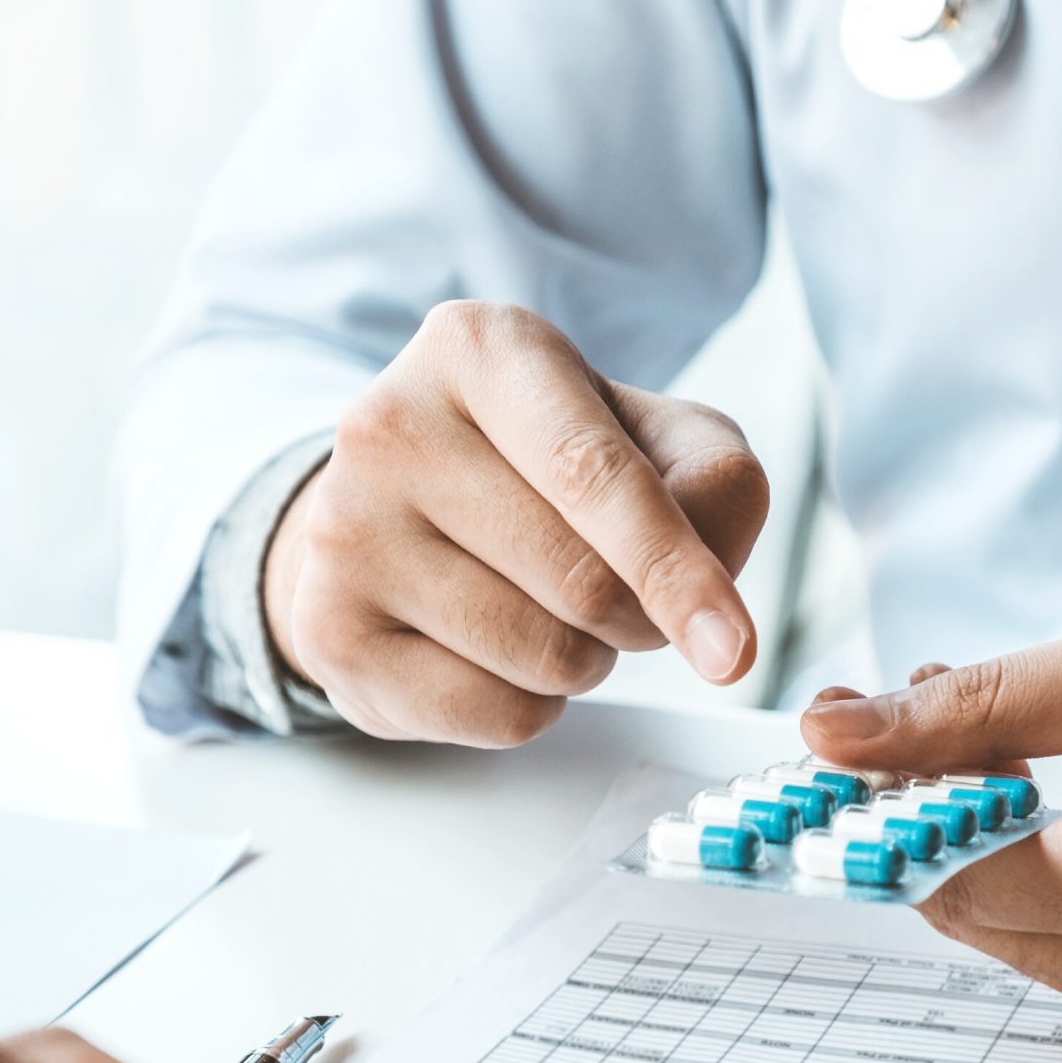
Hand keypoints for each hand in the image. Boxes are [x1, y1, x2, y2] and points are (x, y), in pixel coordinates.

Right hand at [265, 300, 767, 744]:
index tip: (731, 648)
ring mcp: (346, 532)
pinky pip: (495, 713)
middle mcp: (391, 426)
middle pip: (583, 584)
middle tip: (621, 594)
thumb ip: (717, 485)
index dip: (676, 568)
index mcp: (479, 348)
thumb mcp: (648, 434)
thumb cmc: (544, 468)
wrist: (391, 510)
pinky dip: (531, 704)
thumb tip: (711, 603)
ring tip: (545, 608)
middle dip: (639, 617)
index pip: (593, 475)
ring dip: (586, 659)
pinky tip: (495, 651)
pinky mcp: (330, 632)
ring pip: (544, 657)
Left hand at [801, 599, 1061, 1049]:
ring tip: (1039, 747)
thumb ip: (995, 701)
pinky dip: (1055, 884)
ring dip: (990, 850)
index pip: (946, 876)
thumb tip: (838, 732)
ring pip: (1015, 940)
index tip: (827, 747)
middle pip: (967, 916)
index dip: (873, 810)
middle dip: (929, 818)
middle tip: (933, 714)